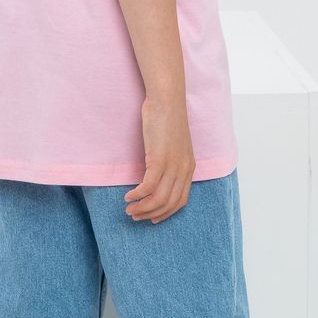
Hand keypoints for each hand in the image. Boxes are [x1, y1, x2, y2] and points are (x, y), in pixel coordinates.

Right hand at [123, 94, 195, 222]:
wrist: (167, 99)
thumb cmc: (166, 117)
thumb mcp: (172, 144)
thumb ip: (169, 161)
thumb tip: (156, 175)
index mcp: (189, 168)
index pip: (181, 201)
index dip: (165, 213)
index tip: (152, 218)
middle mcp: (183, 169)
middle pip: (169, 203)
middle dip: (151, 214)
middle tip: (135, 215)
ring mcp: (173, 165)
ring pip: (159, 198)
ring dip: (142, 207)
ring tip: (129, 208)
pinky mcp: (160, 159)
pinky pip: (149, 186)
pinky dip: (138, 195)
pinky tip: (128, 196)